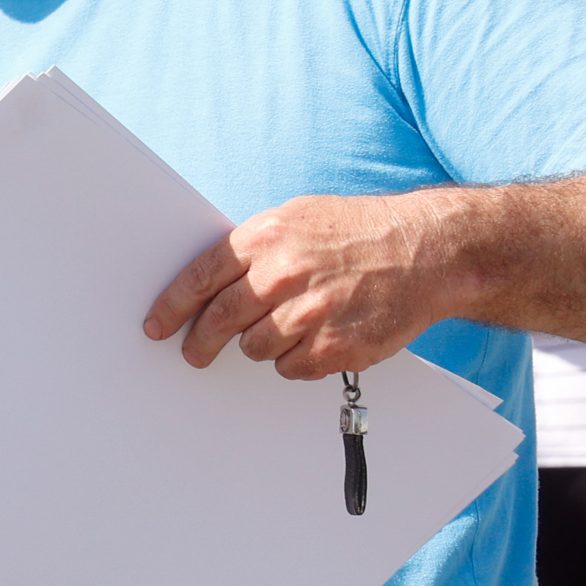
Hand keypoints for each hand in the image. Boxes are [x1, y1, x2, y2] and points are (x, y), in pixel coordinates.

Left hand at [144, 191, 455, 377]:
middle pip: (219, 320)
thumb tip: (211, 280)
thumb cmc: (360, 232)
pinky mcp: (334, 347)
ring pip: (254, 348)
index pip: (200, 278)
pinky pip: (290, 367)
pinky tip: (315, 338)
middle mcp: (282, 276)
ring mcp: (309, 314)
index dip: (173, 306)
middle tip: (193, 352)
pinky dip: (295, 359)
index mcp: (267, 238)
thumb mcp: (299, 218)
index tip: (157, 324)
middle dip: (199, 341)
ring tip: (288, 326)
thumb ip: (254, 248)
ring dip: (260, 344)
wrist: (428, 251)